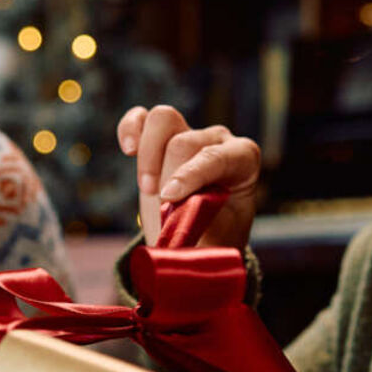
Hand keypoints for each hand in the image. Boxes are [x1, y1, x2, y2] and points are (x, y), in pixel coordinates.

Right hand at [117, 104, 259, 249]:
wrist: (204, 234)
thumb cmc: (214, 237)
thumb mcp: (218, 244)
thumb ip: (201, 241)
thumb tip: (175, 253)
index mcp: (243, 159)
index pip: (217, 156)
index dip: (191, 175)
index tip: (170, 199)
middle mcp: (219, 139)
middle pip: (184, 142)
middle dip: (166, 177)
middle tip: (162, 211)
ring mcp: (190, 132)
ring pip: (164, 120)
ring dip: (148, 156)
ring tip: (147, 189)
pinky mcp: (162, 135)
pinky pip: (142, 118)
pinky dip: (130, 129)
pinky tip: (128, 150)